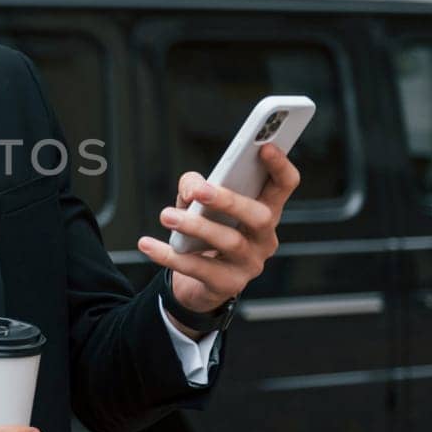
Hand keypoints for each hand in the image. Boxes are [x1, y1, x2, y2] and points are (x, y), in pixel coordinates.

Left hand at [136, 143, 300, 315]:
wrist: (199, 283)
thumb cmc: (205, 233)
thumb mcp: (198, 204)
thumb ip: (195, 187)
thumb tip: (191, 190)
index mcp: (265, 210)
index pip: (284, 186)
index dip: (280, 166)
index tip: (264, 147)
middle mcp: (264, 238)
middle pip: (259, 216)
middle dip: (229, 201)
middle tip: (199, 192)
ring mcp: (250, 264)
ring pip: (229, 242)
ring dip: (196, 226)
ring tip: (166, 215)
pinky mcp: (228, 285)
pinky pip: (199, 269)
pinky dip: (169, 255)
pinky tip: (147, 244)